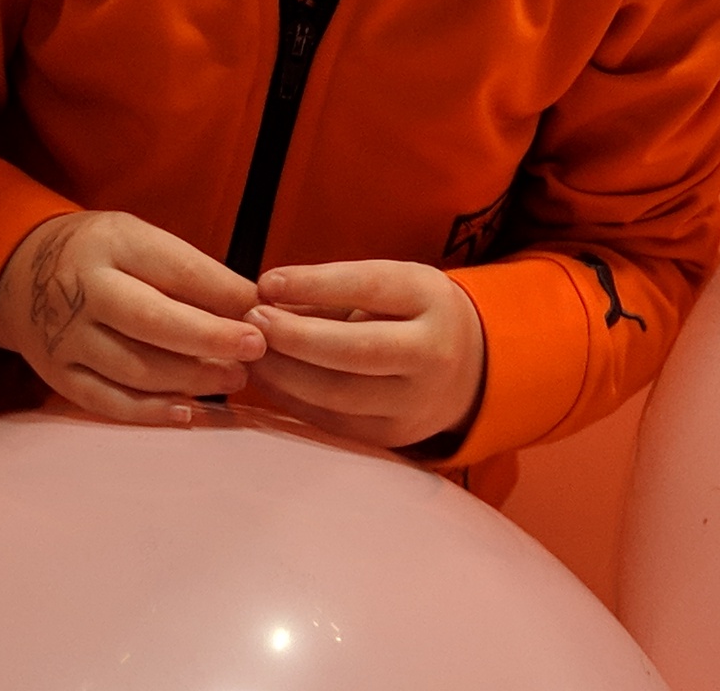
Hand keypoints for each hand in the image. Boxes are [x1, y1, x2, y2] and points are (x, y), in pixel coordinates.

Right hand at [0, 210, 263, 426]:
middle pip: (153, 321)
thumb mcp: (138, 240)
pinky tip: (189, 410)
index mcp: (110, 245)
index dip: (223, 294)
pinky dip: (151, 412)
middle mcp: (82, 290)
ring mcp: (66, 338)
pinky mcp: (58, 376)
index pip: (174, 268)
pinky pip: (108, 402)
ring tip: (235, 377)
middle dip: (211, 338)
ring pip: (136, 368)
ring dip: (193, 378)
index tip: (262, 310)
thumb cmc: (101, 256)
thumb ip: (188, 271)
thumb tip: (252, 305)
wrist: (19, 274)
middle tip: (256, 348)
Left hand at [244, 259, 485, 453]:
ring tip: (251, 351)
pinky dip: (293, 399)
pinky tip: (267, 379)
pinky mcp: (394, 435)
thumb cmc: (414, 315)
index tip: (268, 282)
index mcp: (433, 300)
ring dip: (285, 373)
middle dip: (295, 336)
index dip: (315, 284)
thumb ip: (336, 290)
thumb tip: (268, 295)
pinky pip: (334, 420)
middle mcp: (433, 354)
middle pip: (356, 350)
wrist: (468, 371)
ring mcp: (416, 402)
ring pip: (340, 394)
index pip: (371, 287)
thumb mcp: (393, 286)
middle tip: (253, 319)